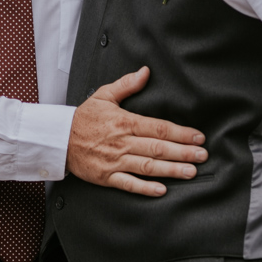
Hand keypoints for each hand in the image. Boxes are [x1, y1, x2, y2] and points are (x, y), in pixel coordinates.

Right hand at [66, 67, 207, 197]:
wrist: (59, 139)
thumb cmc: (83, 118)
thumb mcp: (104, 95)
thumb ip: (127, 84)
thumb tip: (145, 72)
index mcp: (124, 122)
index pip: (158, 128)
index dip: (181, 133)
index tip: (198, 136)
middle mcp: (122, 142)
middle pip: (158, 148)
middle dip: (183, 152)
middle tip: (203, 155)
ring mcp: (115, 161)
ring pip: (148, 167)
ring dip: (171, 170)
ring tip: (191, 172)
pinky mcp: (107, 177)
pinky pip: (129, 184)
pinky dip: (145, 188)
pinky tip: (162, 189)